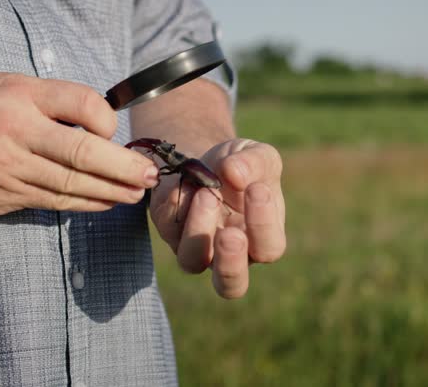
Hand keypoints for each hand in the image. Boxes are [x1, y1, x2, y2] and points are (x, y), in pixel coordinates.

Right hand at [0, 72, 158, 218]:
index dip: (107, 119)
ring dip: (112, 190)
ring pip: (73, 184)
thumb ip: (50, 100)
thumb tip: (98, 121)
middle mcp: (17, 130)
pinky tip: (108, 202)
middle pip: (83, 153)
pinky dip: (87, 203)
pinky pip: (56, 201)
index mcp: (20, 95)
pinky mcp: (8, 193)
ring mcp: (11, 167)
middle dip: (124, 167)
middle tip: (150, 175)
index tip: (114, 129)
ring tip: (138, 192)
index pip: (82, 103)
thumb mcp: (5, 87)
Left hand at [149, 139, 285, 298]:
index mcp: (259, 237)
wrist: (202, 157)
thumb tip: (235, 174)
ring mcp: (196, 245)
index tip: (257, 188)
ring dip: (199, 231)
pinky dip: (176, 205)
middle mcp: (227, 251)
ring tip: (206, 194)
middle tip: (231, 234)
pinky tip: (185, 182)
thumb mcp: (254, 154)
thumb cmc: (237, 164)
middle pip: (231, 285)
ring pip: (191, 261)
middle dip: (230, 263)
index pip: (268, 248)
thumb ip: (256, 161)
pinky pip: (169, 228)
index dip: (264, 225)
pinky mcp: (170, 230)